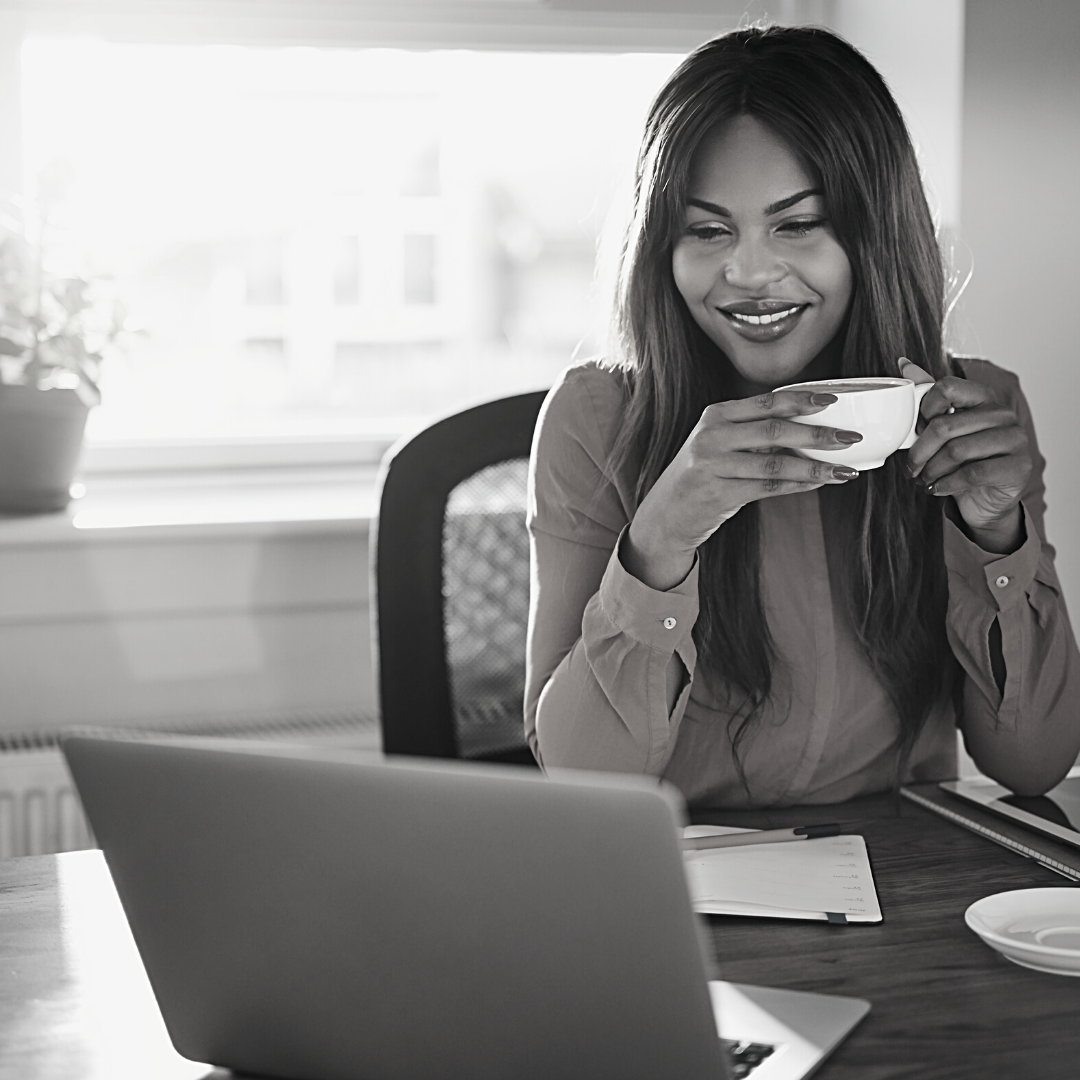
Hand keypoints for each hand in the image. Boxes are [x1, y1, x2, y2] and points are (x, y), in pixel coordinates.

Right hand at [623, 389, 862, 589]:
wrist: (666, 514)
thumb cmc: (702, 475)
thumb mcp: (720, 443)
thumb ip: (755, 432)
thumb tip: (812, 427)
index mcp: (716, 414)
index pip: (766, 401)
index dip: (802, 399)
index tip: (834, 399)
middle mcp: (712, 436)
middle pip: (774, 430)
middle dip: (817, 433)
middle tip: (851, 438)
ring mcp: (713, 465)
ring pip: (775, 463)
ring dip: (815, 467)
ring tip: (844, 470)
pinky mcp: (718, 494)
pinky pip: (767, 488)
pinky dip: (797, 485)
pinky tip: (817, 484)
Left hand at [901, 358, 1030, 553]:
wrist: (984, 499)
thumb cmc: (963, 461)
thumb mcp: (944, 428)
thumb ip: (928, 398)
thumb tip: (904, 364)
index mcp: (984, 398)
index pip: (947, 387)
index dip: (924, 410)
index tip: (916, 429)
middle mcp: (1003, 415)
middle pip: (946, 425)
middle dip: (919, 451)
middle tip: (911, 466)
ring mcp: (1015, 440)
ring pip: (957, 451)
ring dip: (931, 469)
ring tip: (924, 478)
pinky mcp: (1018, 467)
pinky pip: (972, 473)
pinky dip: (946, 483)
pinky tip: (937, 487)